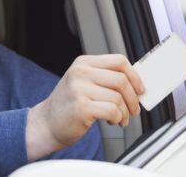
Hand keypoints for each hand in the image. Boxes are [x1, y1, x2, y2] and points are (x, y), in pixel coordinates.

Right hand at [26, 54, 144, 160]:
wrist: (45, 124)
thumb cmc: (69, 105)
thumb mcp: (83, 83)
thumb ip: (105, 79)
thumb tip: (136, 84)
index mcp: (84, 63)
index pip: (119, 61)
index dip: (134, 76)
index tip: (140, 89)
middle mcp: (81, 72)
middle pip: (121, 79)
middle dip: (133, 97)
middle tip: (134, 109)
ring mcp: (79, 89)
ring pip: (118, 97)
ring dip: (124, 112)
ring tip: (120, 119)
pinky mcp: (81, 107)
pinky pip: (112, 111)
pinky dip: (117, 118)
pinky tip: (112, 121)